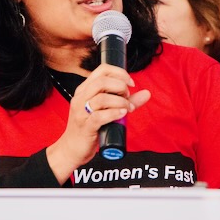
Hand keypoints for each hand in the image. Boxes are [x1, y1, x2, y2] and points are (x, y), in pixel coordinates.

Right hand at [47, 64, 149, 182]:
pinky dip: (114, 113)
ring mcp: (81, 112)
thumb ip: (126, 101)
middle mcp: (81, 98)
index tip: (131, 83)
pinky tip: (122, 114)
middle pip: (102, 81)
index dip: (120, 73)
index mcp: (85, 90)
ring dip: (120, 102)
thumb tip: (147, 93)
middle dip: (121, 87)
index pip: (102, 70)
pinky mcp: (85, 127)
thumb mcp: (106, 110)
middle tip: (128, 98)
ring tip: (127, 109)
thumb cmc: (90, 128)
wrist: (72, 149)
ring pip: (101, 98)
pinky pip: (100, 116)